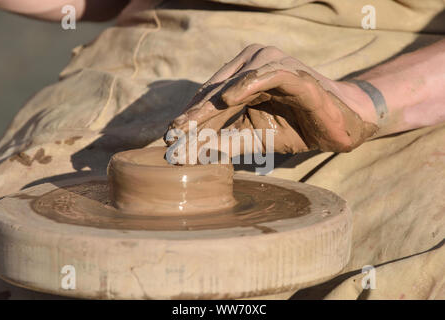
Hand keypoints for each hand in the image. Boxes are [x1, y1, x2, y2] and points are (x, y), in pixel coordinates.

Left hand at [166, 44, 377, 156]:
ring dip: (212, 105)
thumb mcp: (256, 138)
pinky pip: (269, 75)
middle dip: (193, 115)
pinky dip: (249, 85)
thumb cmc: (296, 127)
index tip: (169, 137)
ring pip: (235, 84)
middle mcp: (254, 65)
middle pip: (216, 90)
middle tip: (173, 134)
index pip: (209, 97)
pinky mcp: (295, 73)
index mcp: (242, 78)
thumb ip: (227, 142)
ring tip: (190, 124)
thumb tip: (193, 155)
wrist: (339, 125)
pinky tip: (228, 100)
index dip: (189, 117)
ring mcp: (274, 65)